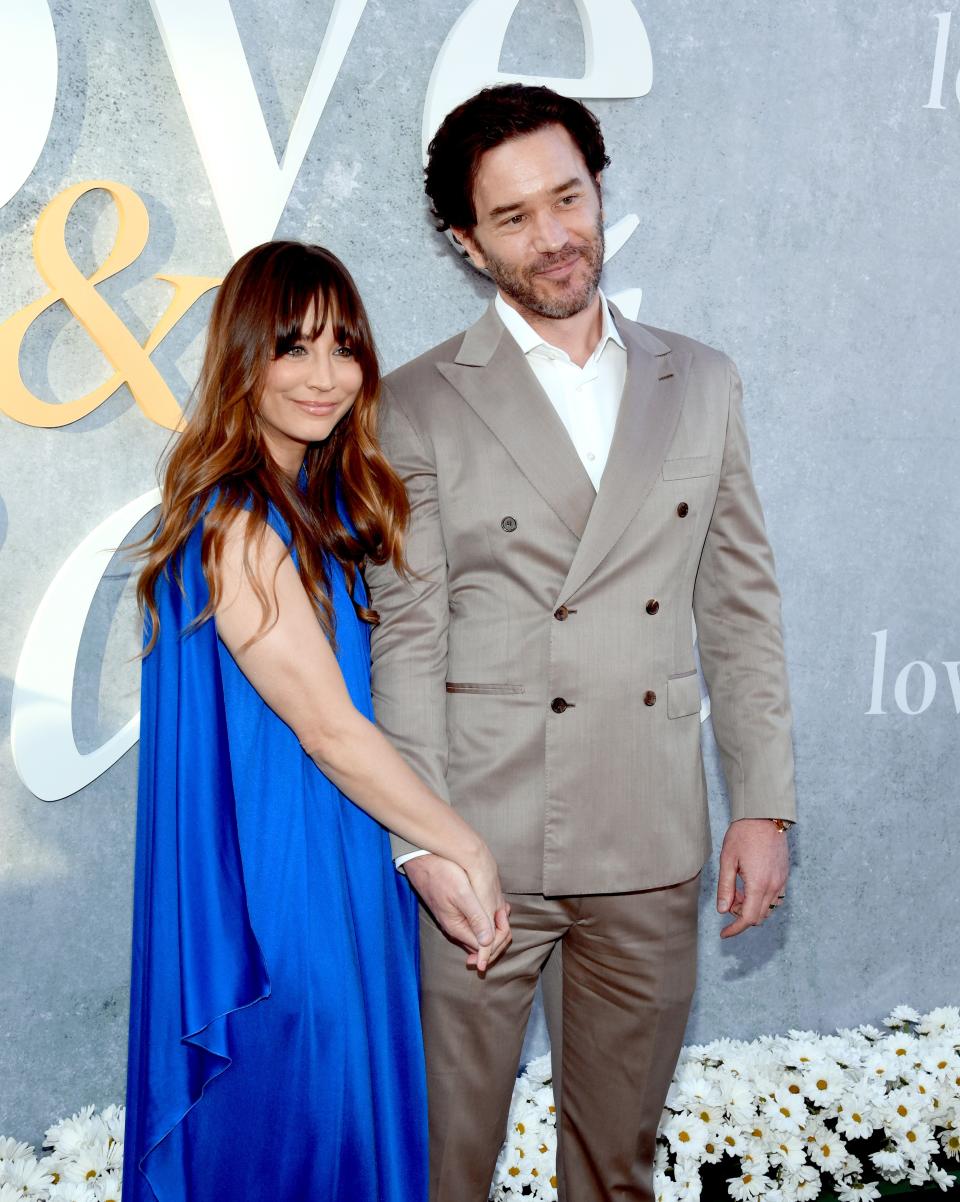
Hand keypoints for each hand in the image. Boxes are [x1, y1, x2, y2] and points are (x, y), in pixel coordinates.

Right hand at [404, 853, 511, 970]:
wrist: (421, 862)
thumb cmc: (441, 875)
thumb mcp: (461, 894)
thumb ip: (476, 918)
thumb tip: (488, 943)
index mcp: (457, 928)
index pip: (484, 947)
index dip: (499, 935)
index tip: (503, 914)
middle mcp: (455, 929)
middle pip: (482, 945)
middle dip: (498, 933)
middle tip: (504, 912)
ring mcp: (454, 922)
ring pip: (479, 935)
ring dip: (493, 927)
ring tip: (501, 910)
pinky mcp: (453, 914)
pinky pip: (474, 925)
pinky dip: (486, 920)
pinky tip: (492, 909)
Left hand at [716, 818, 789, 938]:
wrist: (765, 816)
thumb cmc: (743, 835)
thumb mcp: (727, 860)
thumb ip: (726, 887)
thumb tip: (722, 911)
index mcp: (758, 884)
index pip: (748, 918)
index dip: (735, 929)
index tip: (724, 934)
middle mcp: (774, 886)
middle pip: (758, 916)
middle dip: (740, 916)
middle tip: (728, 901)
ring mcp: (781, 881)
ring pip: (768, 909)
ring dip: (752, 908)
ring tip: (738, 890)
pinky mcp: (784, 875)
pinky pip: (775, 898)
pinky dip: (761, 900)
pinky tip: (750, 886)